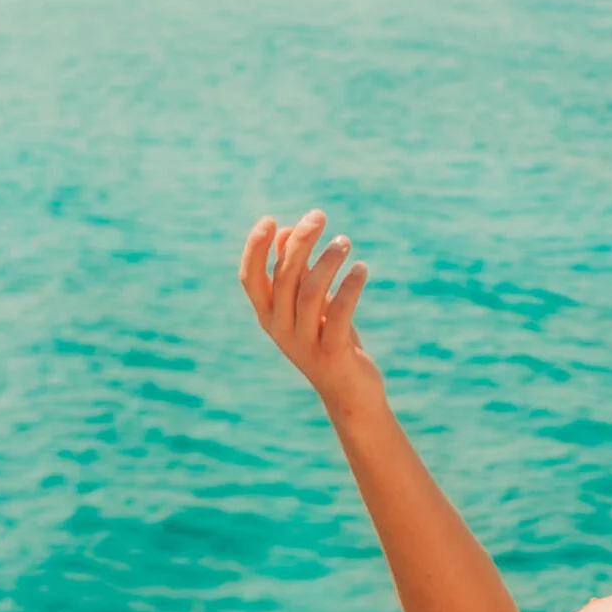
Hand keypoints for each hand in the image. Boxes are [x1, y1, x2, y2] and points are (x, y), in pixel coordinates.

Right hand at [238, 208, 376, 400]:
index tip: (271, 219)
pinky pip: (340, 313)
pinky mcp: (332, 353)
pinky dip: (350, 286)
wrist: (350, 395)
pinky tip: (361, 269)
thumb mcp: (310, 306)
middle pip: (284, 276)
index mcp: (268, 316)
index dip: (255, 248)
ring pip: (311, 291)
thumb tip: (285, 232)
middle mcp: (280, 328)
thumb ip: (295, 273)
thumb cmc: (329, 342)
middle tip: (319, 216)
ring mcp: (304, 342)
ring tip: (345, 242)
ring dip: (328, 260)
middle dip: (301, 241)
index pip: (250, 277)